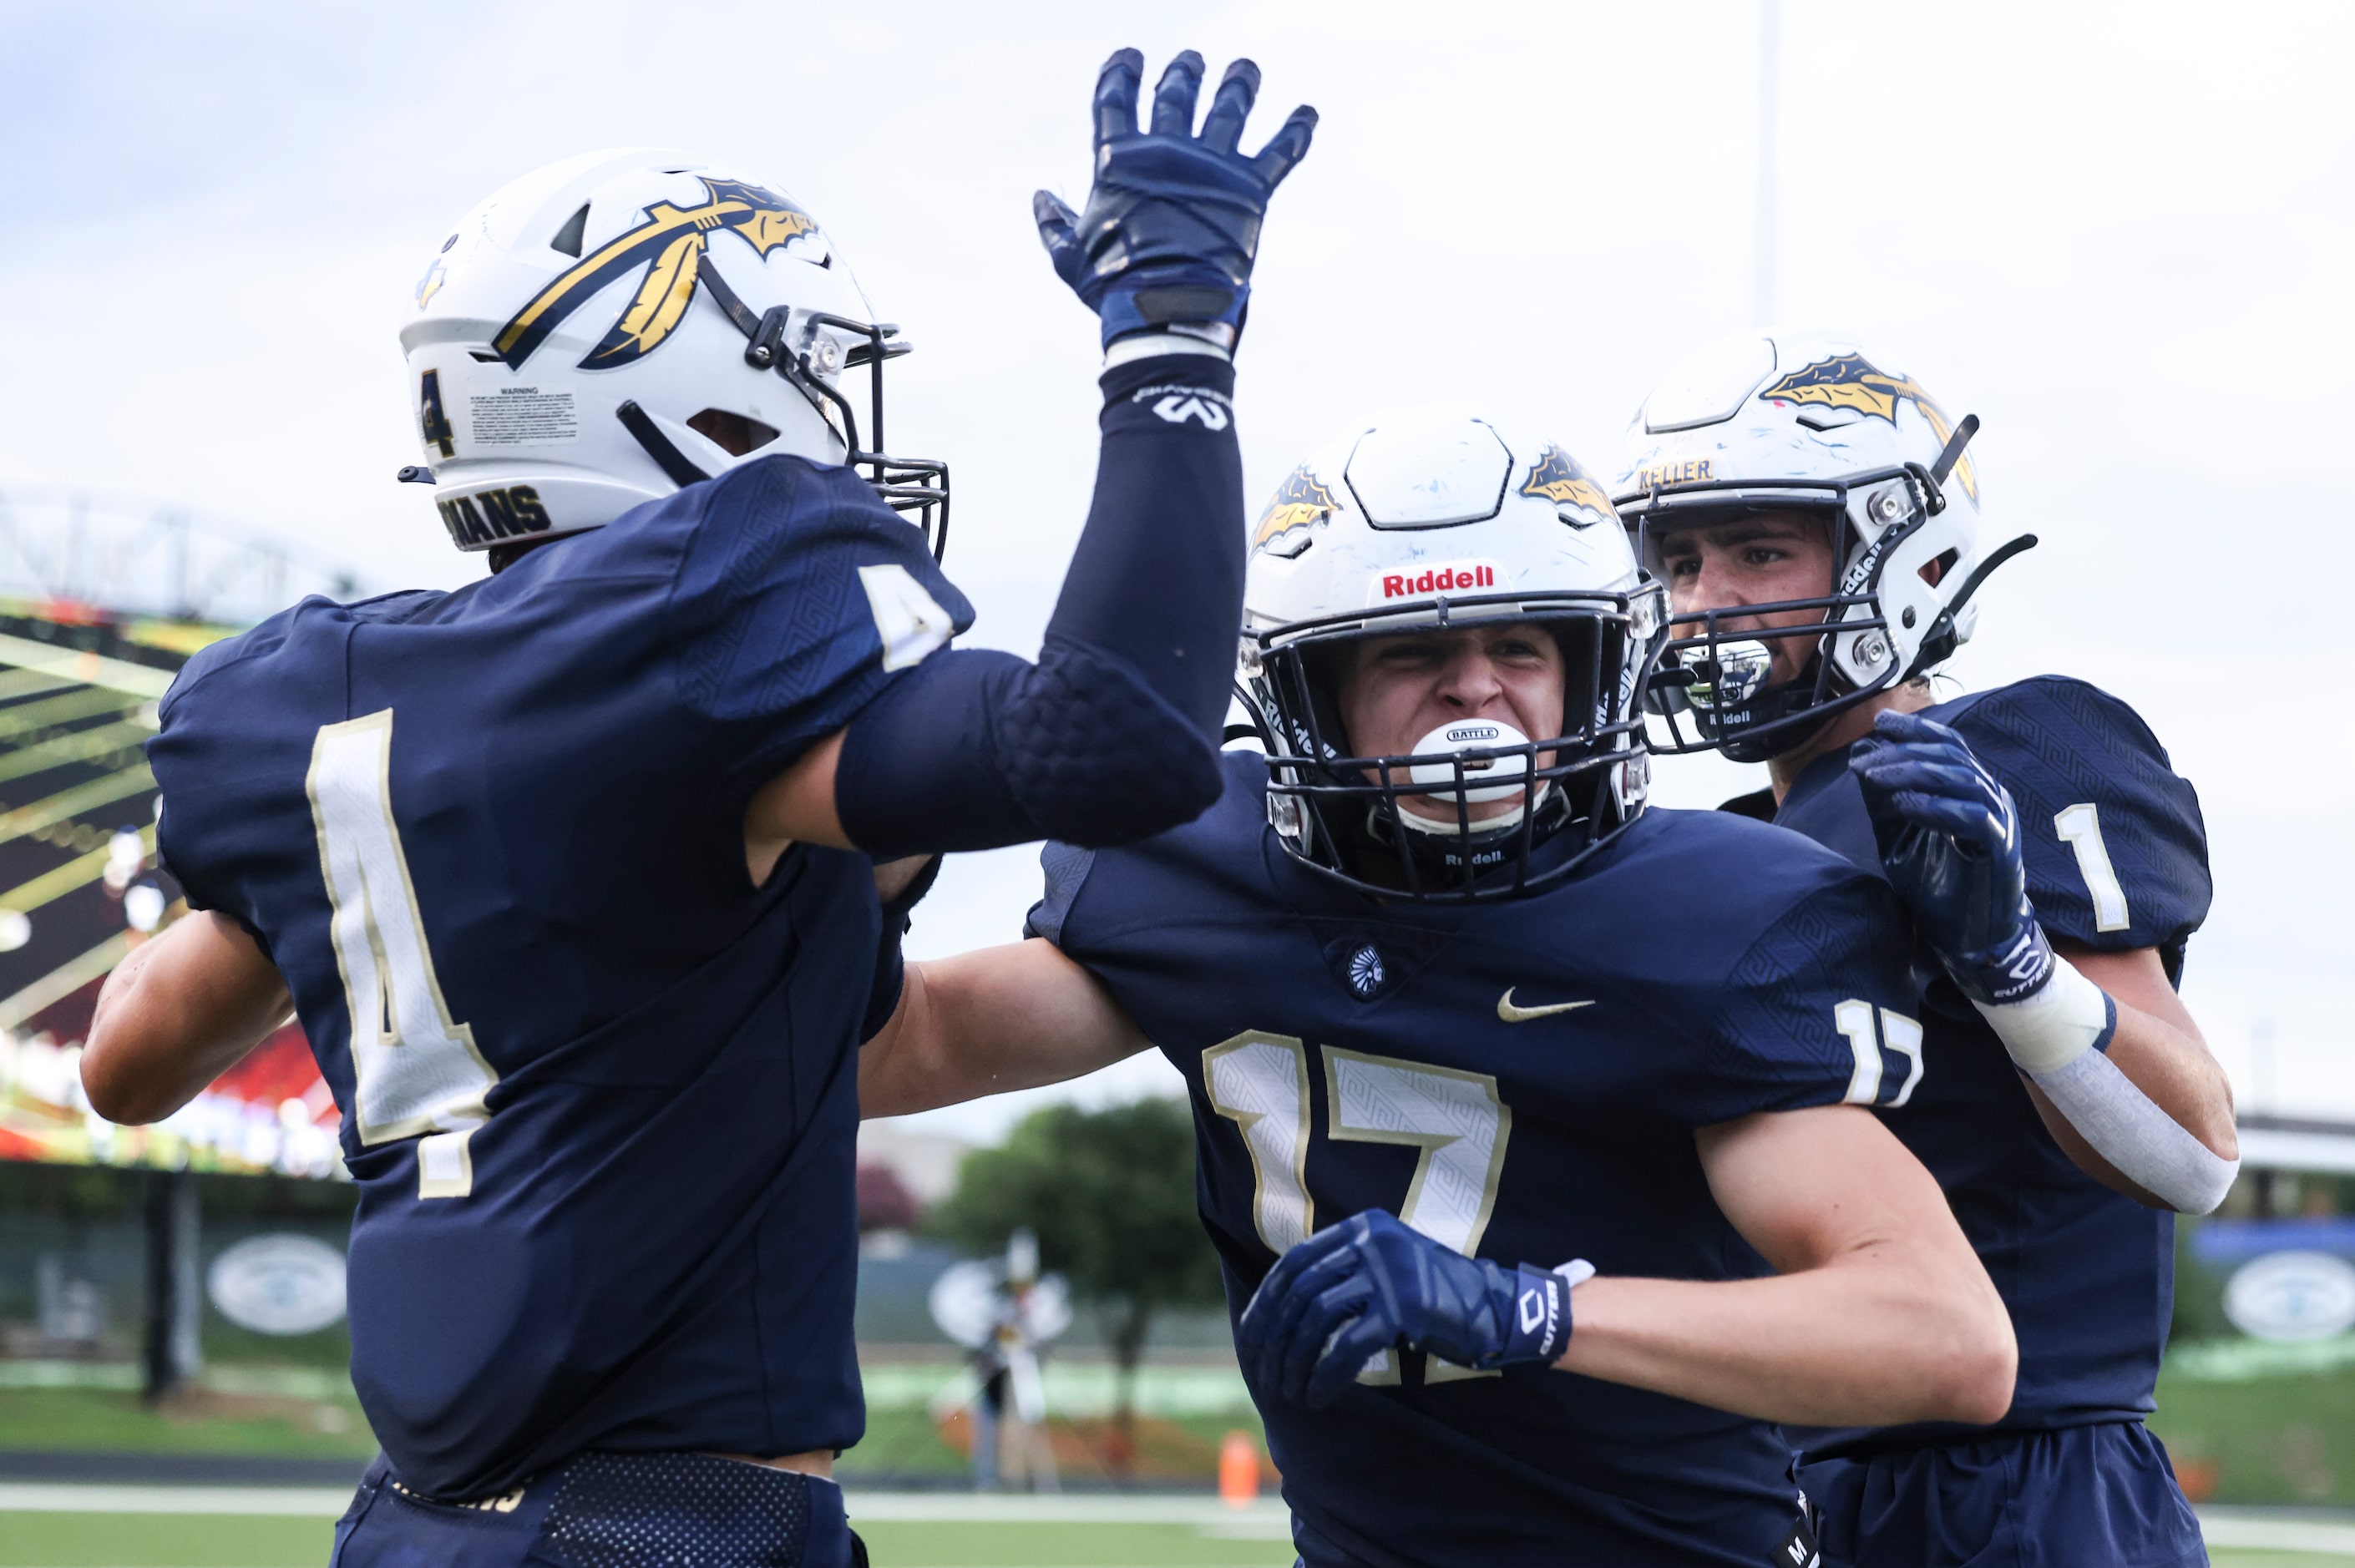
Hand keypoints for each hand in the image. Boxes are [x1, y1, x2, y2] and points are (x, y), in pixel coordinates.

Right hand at [1034, 48, 1316, 347]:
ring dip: (1239, 85)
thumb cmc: (1113, 289)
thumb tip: (1041, 196)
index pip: (1114, 100)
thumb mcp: (1069, 259)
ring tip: (1245, 69)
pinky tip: (1309, 113)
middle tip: (1190, 61)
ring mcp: (1212, 169)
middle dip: (1183, 74)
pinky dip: (1297, 132)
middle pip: (1175, 97)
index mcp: (1119, 162)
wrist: (1169, 312)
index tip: (1129, 57)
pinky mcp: (1251, 192)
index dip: (1120, 73)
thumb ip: (1054, 223)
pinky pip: (1280, 154)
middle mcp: (1167, 153)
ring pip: (1229, 111)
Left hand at [1235, 1210, 1569, 1407]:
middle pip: (1301, 1290)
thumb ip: (1342, 1274)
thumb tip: (1279, 1312)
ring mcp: (1388, 1271)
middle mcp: (1371, 1240)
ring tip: (1290, 1391)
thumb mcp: (1385, 1268)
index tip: (1251, 1339)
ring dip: (1296, 1360)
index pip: (1295, 1263)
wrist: (1497, 1308)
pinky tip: (1318, 1395)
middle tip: (1265, 1375)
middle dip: (1274, 1338)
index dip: (1266, 1303)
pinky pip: (1348, 1345)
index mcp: (1362, 1227)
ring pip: (1317, 1318)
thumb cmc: (1434, 1298)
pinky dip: (1326, 1374)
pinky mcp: (1404, 1307)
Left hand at [1851, 710, 2054, 1005]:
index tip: (1879, 723)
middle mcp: (1990, 799)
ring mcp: (1999, 823)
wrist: (1968, 940)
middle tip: (1865, 761)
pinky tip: (1903, 805)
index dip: (1916, 730)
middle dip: (1903, 753)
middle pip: (1950, 758)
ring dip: (1913, 774)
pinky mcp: (2000, 850)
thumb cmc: (1937, 886)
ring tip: (1873, 778)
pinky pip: (1971, 818)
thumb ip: (1883, 800)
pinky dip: (1935, 806)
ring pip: (1961, 780)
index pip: (1948, 746)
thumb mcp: (1898, 836)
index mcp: (1971, 791)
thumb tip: (1859, 757)